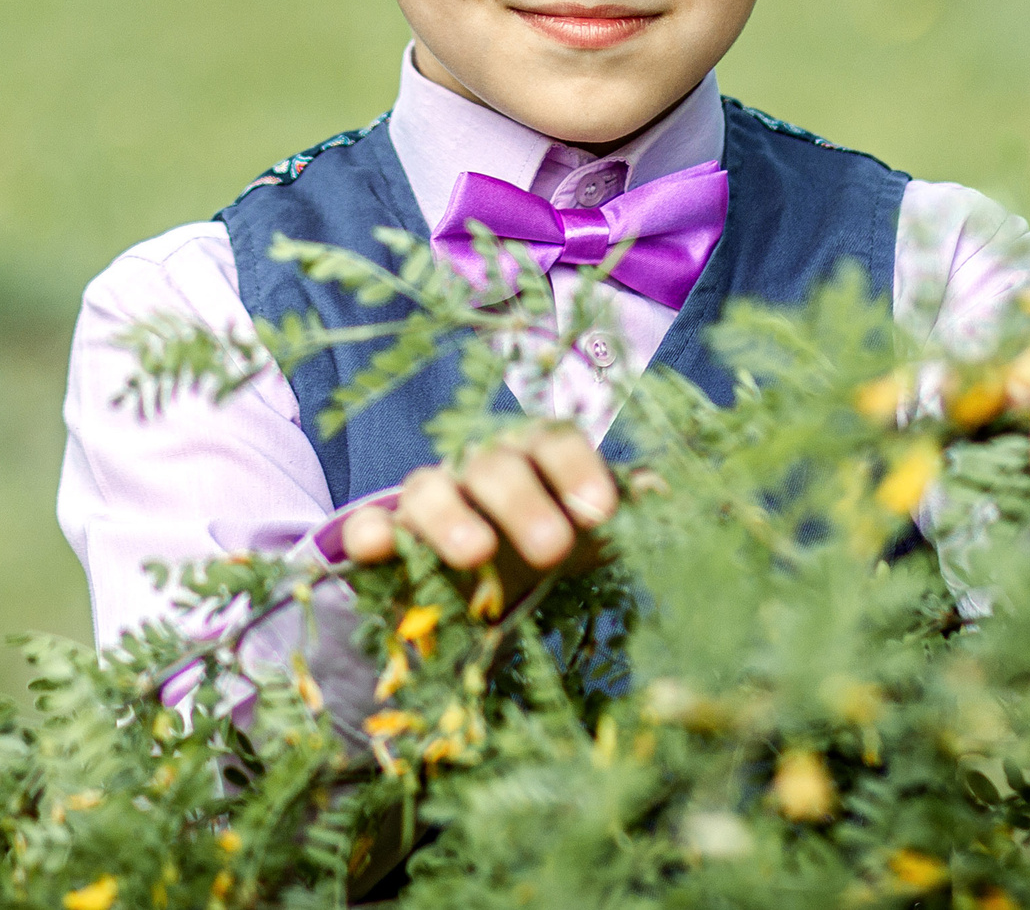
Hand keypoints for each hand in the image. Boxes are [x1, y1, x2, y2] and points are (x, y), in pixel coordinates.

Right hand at [340, 424, 617, 608]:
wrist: (475, 587)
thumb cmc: (544, 547)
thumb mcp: (589, 534)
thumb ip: (620, 508)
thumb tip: (662, 491)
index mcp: (535, 456)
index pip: (555, 442)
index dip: (578, 469)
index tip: (603, 510)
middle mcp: (479, 467)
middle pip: (495, 465)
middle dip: (524, 501)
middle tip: (553, 548)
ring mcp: (428, 498)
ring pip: (428, 488)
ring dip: (451, 518)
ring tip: (478, 555)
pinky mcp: (383, 535)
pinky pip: (366, 523)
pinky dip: (367, 531)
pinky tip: (373, 547)